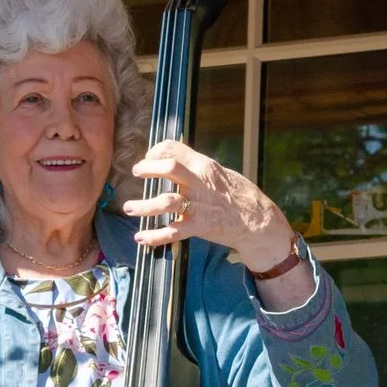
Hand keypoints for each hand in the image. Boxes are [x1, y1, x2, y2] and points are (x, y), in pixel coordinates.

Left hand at [122, 139, 293, 269]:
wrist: (257, 221)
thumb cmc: (239, 196)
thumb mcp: (220, 173)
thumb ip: (199, 168)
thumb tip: (179, 160)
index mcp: (205, 166)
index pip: (175, 149)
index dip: (156, 150)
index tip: (148, 157)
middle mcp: (200, 183)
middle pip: (169, 167)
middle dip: (148, 168)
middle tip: (137, 172)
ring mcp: (199, 205)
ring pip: (165, 202)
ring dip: (143, 206)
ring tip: (129, 208)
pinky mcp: (199, 226)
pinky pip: (172, 232)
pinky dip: (154, 236)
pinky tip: (141, 238)